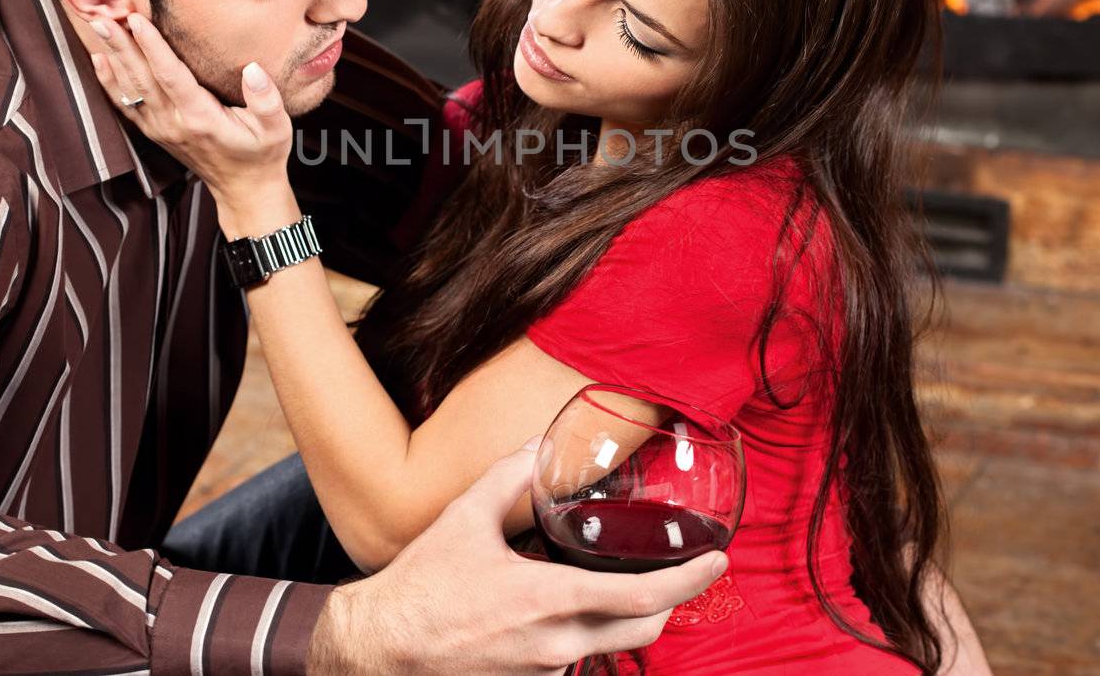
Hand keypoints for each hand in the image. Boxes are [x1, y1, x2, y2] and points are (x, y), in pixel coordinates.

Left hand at [90, 14, 292, 214]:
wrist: (244, 189)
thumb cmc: (261, 155)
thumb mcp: (276, 130)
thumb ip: (266, 100)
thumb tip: (252, 69)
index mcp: (201, 118)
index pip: (171, 76)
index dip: (153, 48)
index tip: (137, 21)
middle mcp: (174, 123)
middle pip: (142, 79)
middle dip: (121, 46)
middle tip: (102, 18)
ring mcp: (161, 129)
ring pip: (131, 89)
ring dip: (113, 57)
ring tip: (98, 28)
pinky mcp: (155, 131)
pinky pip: (127, 104)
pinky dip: (110, 82)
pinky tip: (100, 61)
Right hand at [306, 439, 726, 674]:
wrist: (383, 649)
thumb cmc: (421, 585)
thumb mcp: (464, 518)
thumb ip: (509, 476)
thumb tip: (540, 446)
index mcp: (547, 601)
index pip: (643, 598)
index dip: (688, 580)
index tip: (716, 561)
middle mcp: (556, 645)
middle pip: (644, 631)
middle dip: (672, 602)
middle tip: (682, 571)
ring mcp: (545, 670)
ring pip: (612, 646)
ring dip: (627, 617)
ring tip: (622, 581)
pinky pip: (578, 657)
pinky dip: (589, 632)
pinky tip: (570, 605)